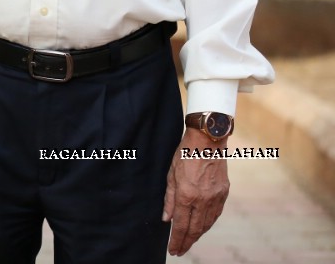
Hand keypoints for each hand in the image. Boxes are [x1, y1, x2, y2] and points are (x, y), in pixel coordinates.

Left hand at [163, 129, 229, 255]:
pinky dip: (208, 224)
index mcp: (187, 195)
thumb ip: (169, 198)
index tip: (173, 250)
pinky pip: (215, 214)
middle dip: (187, 242)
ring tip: (189, 242)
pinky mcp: (224, 193)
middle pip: (195, 229)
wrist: (207, 141)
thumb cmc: (185, 154)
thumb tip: (167, 219)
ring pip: (207, 224)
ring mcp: (216, 197)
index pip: (181, 225)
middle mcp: (203, 199)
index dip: (176, 240)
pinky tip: (202, 227)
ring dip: (197, 235)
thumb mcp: (170, 174)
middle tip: (180, 251)